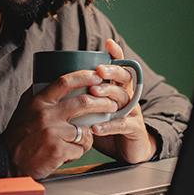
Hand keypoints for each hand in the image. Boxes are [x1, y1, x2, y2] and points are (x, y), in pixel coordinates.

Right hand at [3, 70, 118, 178]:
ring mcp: (53, 132)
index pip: (65, 81)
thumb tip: (63, 81)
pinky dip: (79, 150)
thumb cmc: (19, 133)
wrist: (6, 159)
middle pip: (83, 102)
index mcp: (39, 101)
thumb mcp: (27, 107)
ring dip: (90, 134)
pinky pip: (80, 148)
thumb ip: (42, 94)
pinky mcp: (57, 150)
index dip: (85, 76)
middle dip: (103, 103)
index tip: (98, 76)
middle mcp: (46, 114)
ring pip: (85, 129)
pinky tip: (70, 152)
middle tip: (112, 104)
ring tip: (86, 137)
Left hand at [90, 39, 157, 163]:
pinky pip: (122, 125)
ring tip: (93, 93)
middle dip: (112, 72)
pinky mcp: (134, 129)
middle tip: (98, 70)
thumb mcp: (96, 109)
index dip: (116, 55)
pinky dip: (109, 125)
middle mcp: (128, 97)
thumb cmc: (108, 126)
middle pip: (125, 78)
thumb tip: (59, 84)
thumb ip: (84, 96)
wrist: (128, 151)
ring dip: (108, 94)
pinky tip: (96, 126)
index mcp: (119, 89)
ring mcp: (133, 112)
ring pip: (123, 98)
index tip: (108, 43)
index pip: (120, 67)